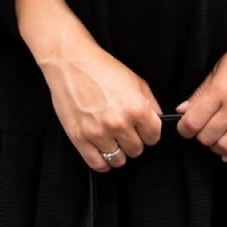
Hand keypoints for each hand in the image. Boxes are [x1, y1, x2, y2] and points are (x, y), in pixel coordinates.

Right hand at [17, 0, 162, 171]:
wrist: (70, 62)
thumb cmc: (100, 68)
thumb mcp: (135, 80)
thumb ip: (150, 103)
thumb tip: (157, 119)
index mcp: (136, 108)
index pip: (153, 137)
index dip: (149, 134)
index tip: (142, 131)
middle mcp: (119, 123)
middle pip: (136, 150)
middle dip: (133, 142)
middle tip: (124, 132)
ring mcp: (99, 133)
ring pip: (118, 160)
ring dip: (118, 152)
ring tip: (112, 140)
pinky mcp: (80, 138)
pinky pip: (98, 164)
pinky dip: (103, 163)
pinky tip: (102, 152)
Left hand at [176, 9, 226, 161]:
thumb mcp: (222, 64)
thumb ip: (202, 90)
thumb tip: (184, 109)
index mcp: (221, 89)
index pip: (192, 122)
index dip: (184, 129)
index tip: (185, 127)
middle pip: (207, 137)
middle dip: (199, 136)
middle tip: (201, 129)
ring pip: (225, 146)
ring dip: (215, 146)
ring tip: (215, 137)